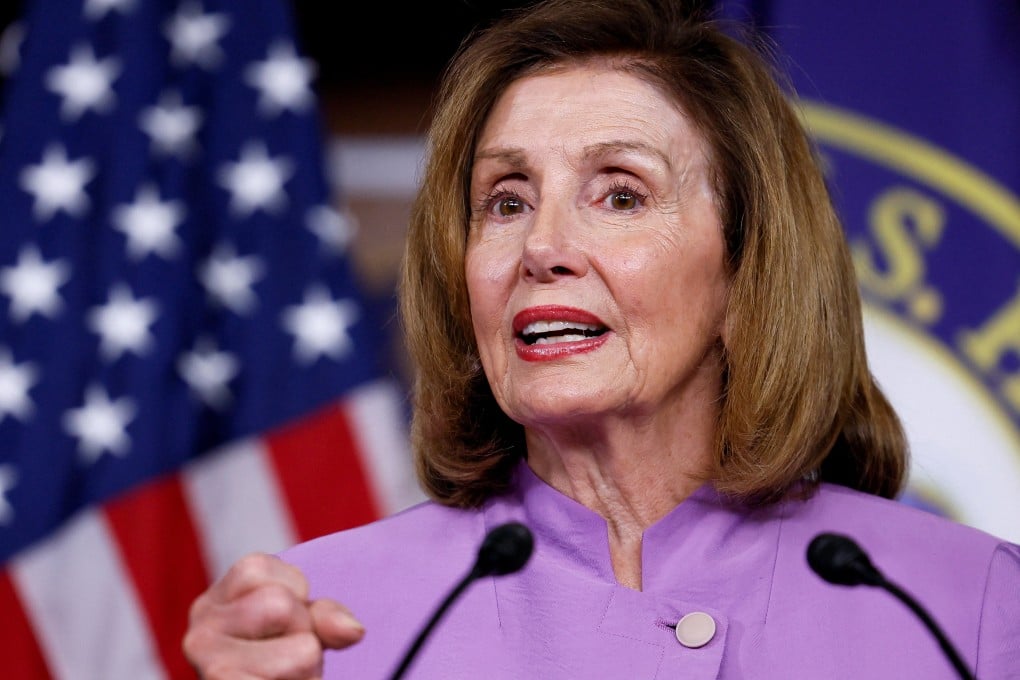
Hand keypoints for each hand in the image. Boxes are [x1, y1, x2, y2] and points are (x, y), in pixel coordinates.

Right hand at [183, 552, 364, 678]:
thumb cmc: (283, 662)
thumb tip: (353, 631)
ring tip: (289, 678)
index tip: (281, 624)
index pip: (260, 569)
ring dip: (310, 668)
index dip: (293, 593)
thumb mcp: (302, 625)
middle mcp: (200, 637)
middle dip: (303, 632)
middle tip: (287, 657)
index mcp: (212, 604)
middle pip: (281, 605)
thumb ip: (325, 615)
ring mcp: (212, 672)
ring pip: (302, 651)